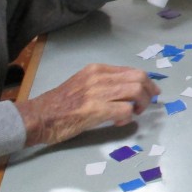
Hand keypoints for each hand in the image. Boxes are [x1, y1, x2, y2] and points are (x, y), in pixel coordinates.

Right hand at [17, 64, 160, 145]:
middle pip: (139, 78)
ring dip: (141, 104)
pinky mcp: (95, 109)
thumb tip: (127, 90)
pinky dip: (128, 117)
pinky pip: (125, 110)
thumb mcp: (83, 83)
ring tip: (134, 113)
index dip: (147, 82)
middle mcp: (99, 77)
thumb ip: (104, 83)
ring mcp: (97, 92)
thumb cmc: (60, 103)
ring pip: (135, 92)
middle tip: (147, 104)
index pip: (132, 71)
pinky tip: (119, 122)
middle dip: (149, 92)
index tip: (152, 91)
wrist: (38, 116)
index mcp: (97, 69)